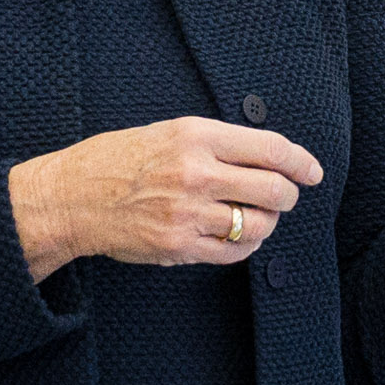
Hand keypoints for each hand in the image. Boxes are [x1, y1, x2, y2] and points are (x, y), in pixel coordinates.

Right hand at [10, 114, 326, 279]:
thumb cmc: (120, 160)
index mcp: (195, 136)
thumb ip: (217, 142)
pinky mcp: (179, 246)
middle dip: (288, 196)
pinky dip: (246, 245)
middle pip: (274, 190)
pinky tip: (238, 236)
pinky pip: (234, 252)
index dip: (301, 162)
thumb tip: (270, 158)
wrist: (72, 197)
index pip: (270, 148)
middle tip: (285, 197)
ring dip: (266, 223)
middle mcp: (195, 173)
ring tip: (255, 217)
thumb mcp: (168, 131)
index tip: (313, 172)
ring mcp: (187, 213)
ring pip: (259, 225)